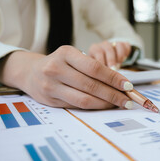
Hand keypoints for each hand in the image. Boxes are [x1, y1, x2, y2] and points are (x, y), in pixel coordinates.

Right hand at [0, 46, 133, 108]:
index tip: (128, 85)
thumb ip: (92, 67)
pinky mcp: (50, 100)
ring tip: (119, 104)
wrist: (31, 72)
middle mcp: (56, 68)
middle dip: (114, 94)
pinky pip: (77, 106)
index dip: (114, 78)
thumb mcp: (73, 56)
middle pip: (91, 85)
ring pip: (85, 99)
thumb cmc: (60, 63)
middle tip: (128, 99)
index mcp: (66, 53)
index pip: (95, 68)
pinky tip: (104, 105)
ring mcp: (51, 85)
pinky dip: (94, 107)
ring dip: (106, 103)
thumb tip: (121, 83)